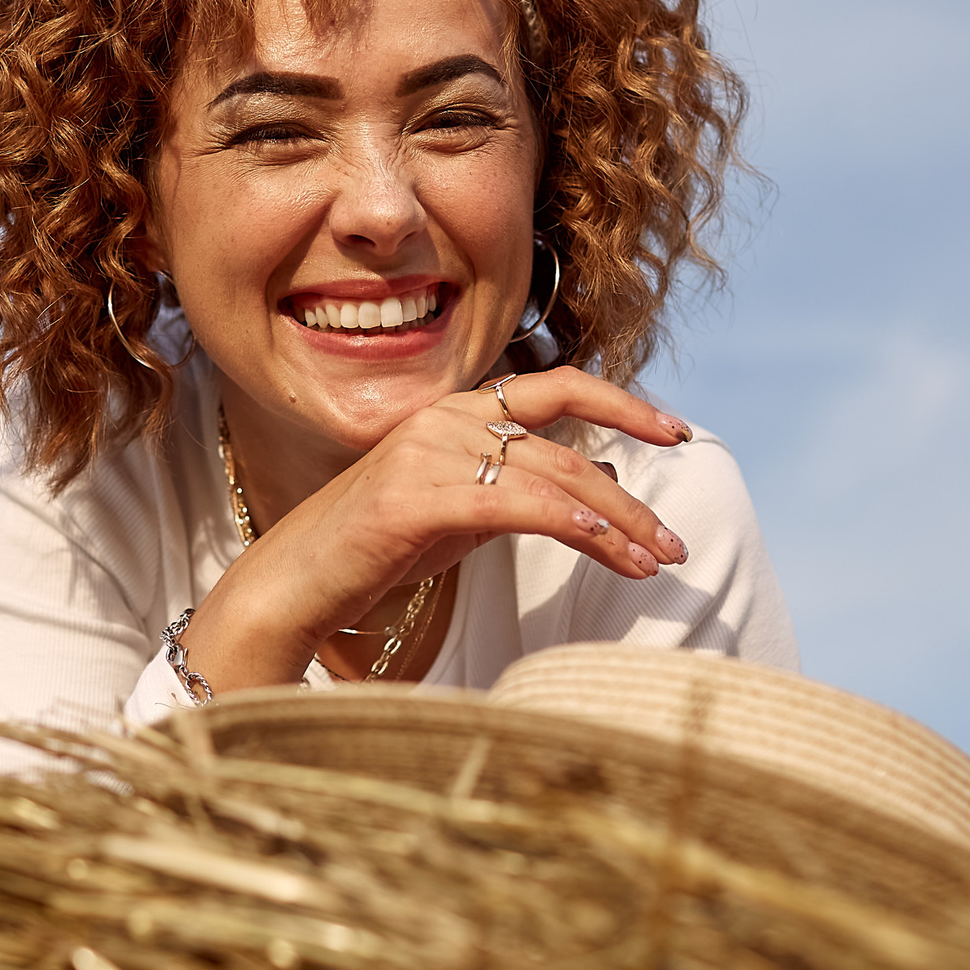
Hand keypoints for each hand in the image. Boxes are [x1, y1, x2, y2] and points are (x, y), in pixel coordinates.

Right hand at [178, 367, 694, 692]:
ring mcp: (426, 452)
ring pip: (551, 475)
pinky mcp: (413, 496)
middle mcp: (445, 417)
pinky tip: (604, 546)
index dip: (622, 402)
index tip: (676, 432)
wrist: (293, 583)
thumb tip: (604, 478)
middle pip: (566, 445)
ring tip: (656, 563)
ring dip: (615, 523)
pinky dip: (567, 521)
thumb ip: (525, 487)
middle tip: (676, 544)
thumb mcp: (465, 512)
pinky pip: (511, 502)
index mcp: (458, 411)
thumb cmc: (376, 550)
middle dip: (631, 499)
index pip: (556, 386)